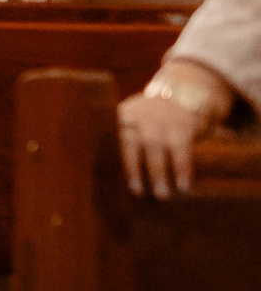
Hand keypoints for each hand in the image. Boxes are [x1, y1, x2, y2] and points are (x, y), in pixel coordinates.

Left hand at [119, 63, 234, 197]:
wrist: (184, 94)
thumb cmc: (152, 120)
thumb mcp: (133, 122)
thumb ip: (124, 143)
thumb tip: (113, 183)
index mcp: (121, 117)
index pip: (110, 138)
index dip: (109, 158)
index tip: (106, 179)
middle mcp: (137, 116)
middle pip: (131, 142)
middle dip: (133, 168)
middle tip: (137, 192)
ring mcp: (160, 119)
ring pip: (156, 146)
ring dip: (158, 172)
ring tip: (162, 195)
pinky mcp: (182, 124)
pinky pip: (181, 148)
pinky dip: (182, 168)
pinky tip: (184, 186)